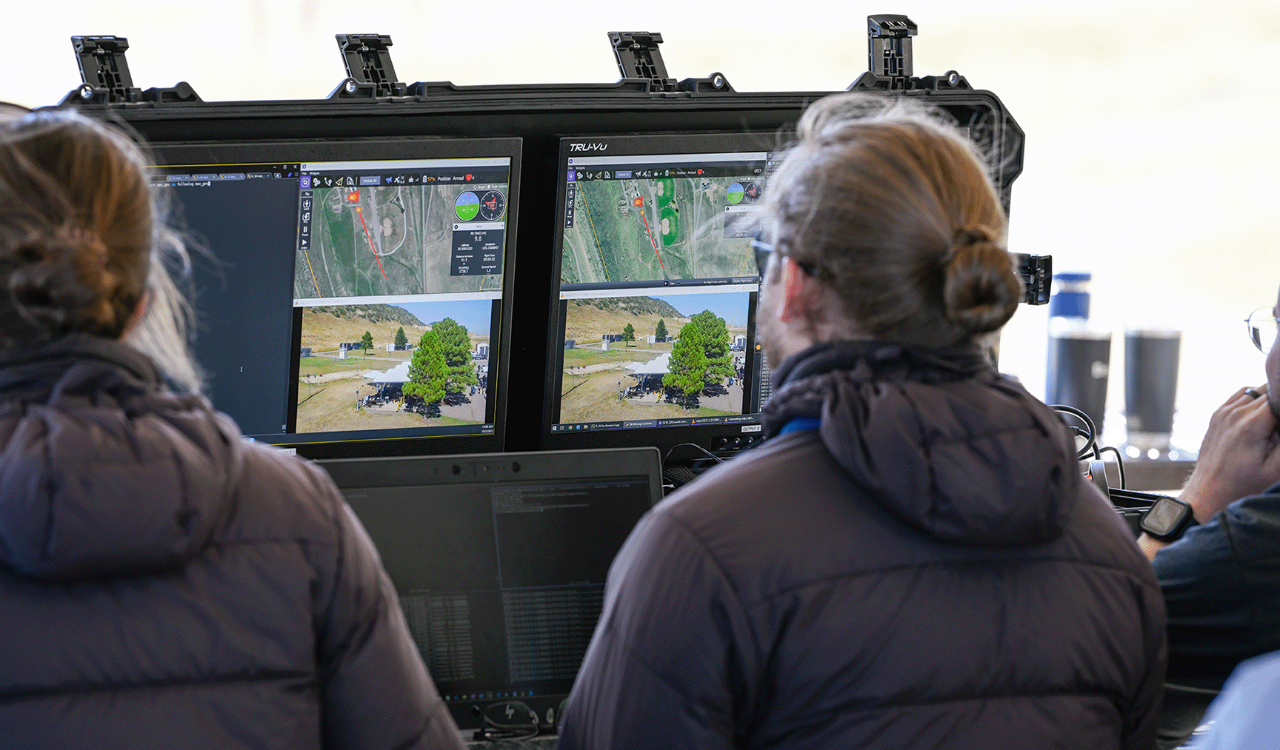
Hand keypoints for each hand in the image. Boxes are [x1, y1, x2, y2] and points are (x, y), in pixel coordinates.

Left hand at [1181, 384, 1279, 522]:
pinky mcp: (1218, 413)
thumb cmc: (1243, 483)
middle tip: (1277, 432)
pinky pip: (1241, 395)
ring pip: (1256, 390)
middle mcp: (1235, 412)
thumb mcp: (1276, 468)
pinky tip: (1260, 418)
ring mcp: (1223, 411)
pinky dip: (1254, 400)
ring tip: (1271, 425)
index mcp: (1251, 424)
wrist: (1209, 488)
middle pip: (1270, 392)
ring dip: (1269, 401)